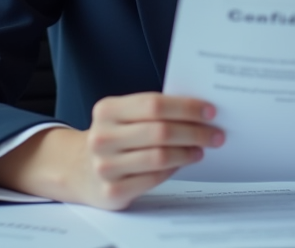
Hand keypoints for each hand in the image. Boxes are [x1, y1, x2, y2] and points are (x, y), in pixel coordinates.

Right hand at [0, 92, 223, 209]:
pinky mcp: (113, 191)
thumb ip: (152, 110)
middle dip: (195, 131)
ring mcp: (105, 166)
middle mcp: (102, 137)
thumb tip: (199, 110)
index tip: (210, 111)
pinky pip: (154, 178)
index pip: (154, 104)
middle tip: (215, 133)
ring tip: (201, 148)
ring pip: (160, 157)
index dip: (186, 107)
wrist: (78, 169)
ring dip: (188, 152)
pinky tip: (184, 161)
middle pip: (161, 131)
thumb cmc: (114, 136)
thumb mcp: (122, 116)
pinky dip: (174, 168)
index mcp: (107, 110)